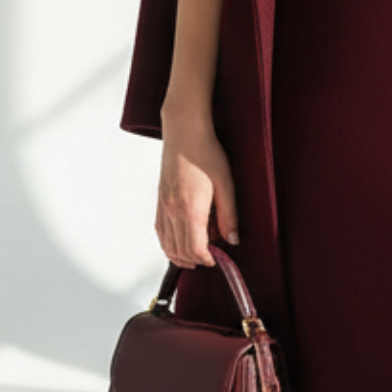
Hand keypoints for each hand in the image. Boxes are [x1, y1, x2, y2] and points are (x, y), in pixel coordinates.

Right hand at [155, 114, 239, 267]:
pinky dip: (168, 243)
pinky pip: (160, 231)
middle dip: (196, 259)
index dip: (208, 259)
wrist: (184, 132)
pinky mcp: (159, 200)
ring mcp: (163, 206)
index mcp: (191, 209)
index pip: (196, 249)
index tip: (219, 259)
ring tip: (197, 255)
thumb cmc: (206, 153)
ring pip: (167, 244)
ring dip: (181, 255)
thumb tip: (232, 240)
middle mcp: (172, 211)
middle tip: (212, 257)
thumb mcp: (226, 183)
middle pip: (180, 250)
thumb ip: (229, 215)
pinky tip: (180, 242)